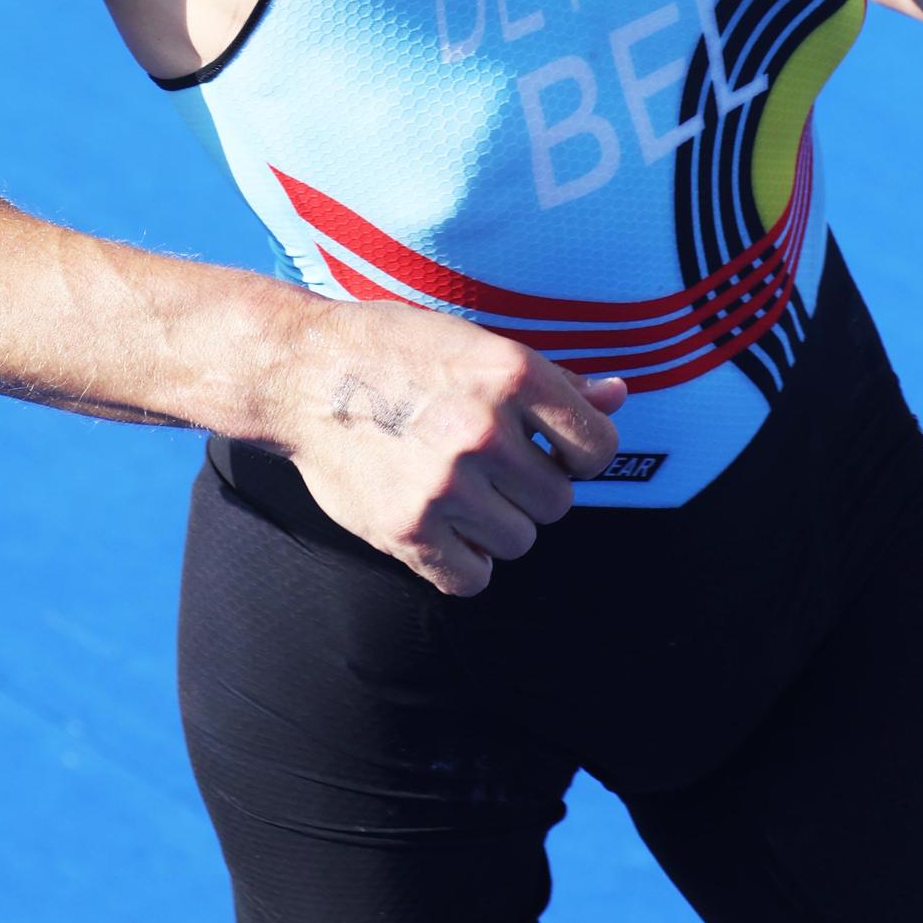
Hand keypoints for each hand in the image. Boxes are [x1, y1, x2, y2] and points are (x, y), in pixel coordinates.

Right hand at [278, 294, 626, 592]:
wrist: (302, 370)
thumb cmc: (397, 351)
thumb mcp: (479, 346)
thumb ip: (555, 381)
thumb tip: (620, 397)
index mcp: (511, 372)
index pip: (597, 447)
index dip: (580, 453)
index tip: (551, 449)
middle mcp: (485, 429)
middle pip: (558, 501)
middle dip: (531, 489)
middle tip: (487, 464)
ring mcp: (446, 484)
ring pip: (520, 540)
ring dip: (498, 524)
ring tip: (457, 488)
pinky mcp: (408, 529)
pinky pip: (473, 577)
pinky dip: (464, 561)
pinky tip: (441, 525)